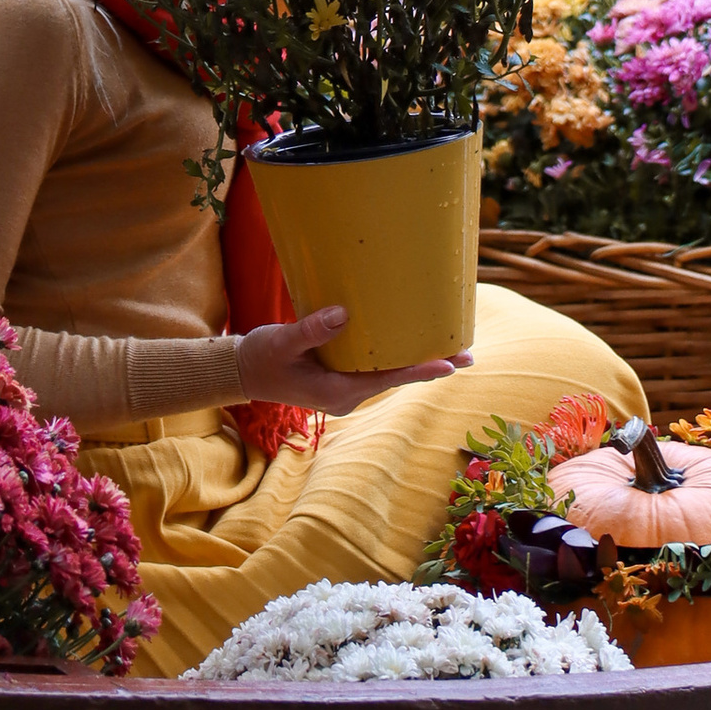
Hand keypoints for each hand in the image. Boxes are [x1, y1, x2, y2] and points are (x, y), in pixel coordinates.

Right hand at [232, 302, 470, 416]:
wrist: (242, 374)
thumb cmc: (260, 358)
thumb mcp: (282, 342)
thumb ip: (311, 329)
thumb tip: (342, 313)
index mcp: (337, 392)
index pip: (387, 379)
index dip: (419, 371)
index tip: (449, 365)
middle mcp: (347, 396)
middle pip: (396, 379)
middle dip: (430, 366)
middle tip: (469, 355)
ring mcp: (345, 389)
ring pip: (388, 375)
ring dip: (418, 361)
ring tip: (452, 350)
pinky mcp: (341, 379)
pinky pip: (376, 369)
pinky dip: (397, 358)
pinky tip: (412, 344)